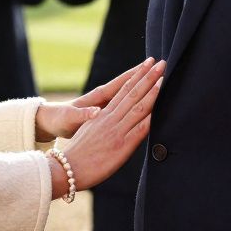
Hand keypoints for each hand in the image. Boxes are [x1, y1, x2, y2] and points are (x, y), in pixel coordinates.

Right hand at [48, 57, 164, 197]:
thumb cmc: (78, 153)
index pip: (123, 89)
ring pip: (138, 107)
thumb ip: (103, 122)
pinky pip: (139, 130)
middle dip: (148, 76)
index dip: (137, 75)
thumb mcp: (89, 131)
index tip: (148, 64)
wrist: (66, 168)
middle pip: (132, 93)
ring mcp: (116, 131)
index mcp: (103, 113)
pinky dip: (151, 118)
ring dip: (152, 92)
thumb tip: (115, 119)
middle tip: (161, 62)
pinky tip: (161, 109)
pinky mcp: (121, 146)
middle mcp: (110, 118)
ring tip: (163, 78)